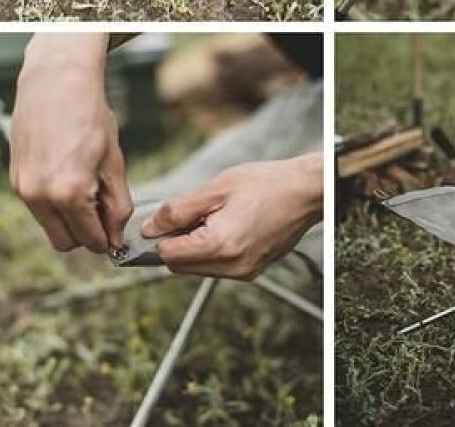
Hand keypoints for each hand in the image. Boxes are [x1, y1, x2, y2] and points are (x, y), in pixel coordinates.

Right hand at [9, 34, 132, 253]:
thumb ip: (117, 204)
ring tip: (88, 187)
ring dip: (69, 219)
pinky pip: (38, 207)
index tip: (116, 234)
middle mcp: (40, 196)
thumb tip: (116, 236)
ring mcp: (23, 188)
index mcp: (69, 193)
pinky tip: (70, 175)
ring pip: (49, 226)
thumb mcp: (114, 162)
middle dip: (86, 234)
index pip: (90, 240)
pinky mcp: (15, 179)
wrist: (57, 83)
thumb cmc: (90, 117)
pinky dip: (55, 203)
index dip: (107, 240)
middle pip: (65, 242)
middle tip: (104, 211)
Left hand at [142, 153, 322, 279]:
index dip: (161, 234)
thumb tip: (149, 228)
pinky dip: (214, 249)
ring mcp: (244, 271)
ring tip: (218, 216)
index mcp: (219, 246)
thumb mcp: (216, 189)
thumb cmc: (266, 184)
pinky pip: (218, 266)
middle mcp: (232, 266)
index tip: (170, 216)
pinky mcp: (252, 270)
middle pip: (179, 265)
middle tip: (198, 212)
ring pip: (198, 267)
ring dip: (196, 245)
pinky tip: (230, 224)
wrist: (305, 191)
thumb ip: (177, 210)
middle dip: (178, 241)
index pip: (166, 255)